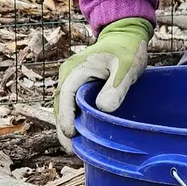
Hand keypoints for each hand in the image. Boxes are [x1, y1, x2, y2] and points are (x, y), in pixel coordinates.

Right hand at [54, 18, 152, 149]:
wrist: (125, 35)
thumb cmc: (127, 49)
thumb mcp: (126, 67)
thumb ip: (116, 87)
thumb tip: (102, 109)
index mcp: (75, 70)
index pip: (65, 97)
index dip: (66, 117)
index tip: (71, 135)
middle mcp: (67, 75)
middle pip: (59, 105)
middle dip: (63, 127)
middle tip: (71, 150)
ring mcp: (70, 79)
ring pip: (63, 106)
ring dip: (66, 124)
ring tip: (74, 147)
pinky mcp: (77, 84)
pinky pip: (70, 103)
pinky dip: (73, 117)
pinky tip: (81, 132)